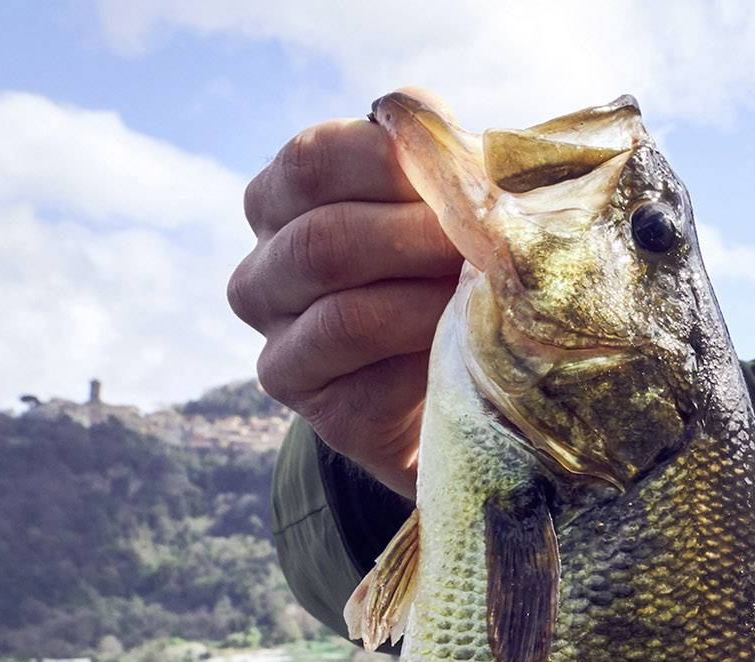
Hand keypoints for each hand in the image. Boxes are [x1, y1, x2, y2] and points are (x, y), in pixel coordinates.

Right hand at [227, 111, 462, 497]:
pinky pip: (373, 387)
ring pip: (346, 318)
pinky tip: (470, 355)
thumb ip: (443, 169)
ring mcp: (280, 346)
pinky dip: (430, 366)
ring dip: (429, 305)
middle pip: (323, 239)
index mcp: (280, 201)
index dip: (393, 163)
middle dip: (418, 239)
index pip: (313, 160)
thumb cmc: (447, 272)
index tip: (465, 177)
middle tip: (491, 242)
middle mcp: (262, 272)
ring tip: (488, 296)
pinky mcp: (320, 410)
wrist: (456, 387)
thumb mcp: (443, 206)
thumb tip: (472, 158)